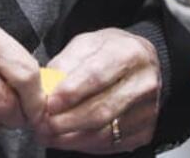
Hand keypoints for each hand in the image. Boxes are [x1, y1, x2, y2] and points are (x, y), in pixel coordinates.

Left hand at [34, 28, 160, 152]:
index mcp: (130, 53)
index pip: (97, 76)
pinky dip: (83, 145)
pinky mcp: (145, 131)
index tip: (49, 103)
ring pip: (104, 133)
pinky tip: (66, 139)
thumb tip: (47, 88)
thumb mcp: (87, 44)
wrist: (141, 64)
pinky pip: (110, 145)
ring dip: (70, 137)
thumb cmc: (110, 53)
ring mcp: (147, 110)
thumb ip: (66, 63)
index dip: (71, 92)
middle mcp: (144, 83)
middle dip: (66, 121)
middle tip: (42, 124)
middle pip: (101, 110)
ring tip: (47, 134)